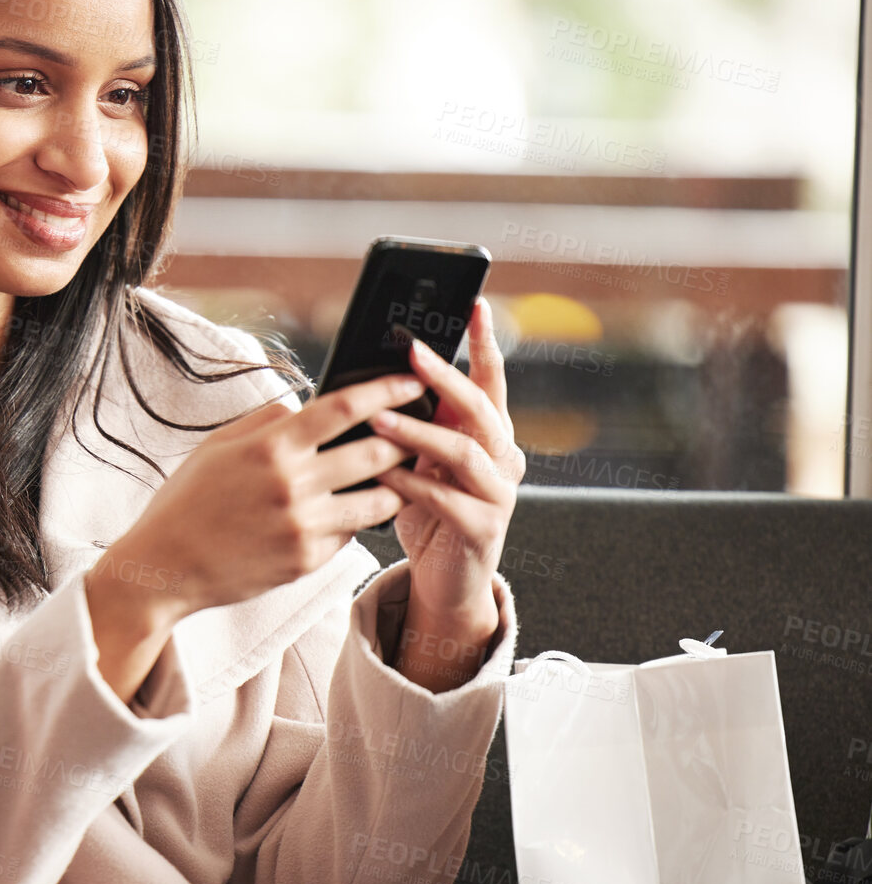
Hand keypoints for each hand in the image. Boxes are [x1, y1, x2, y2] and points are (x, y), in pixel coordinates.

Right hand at [86, 373, 427, 699]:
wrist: (163, 568)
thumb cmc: (185, 502)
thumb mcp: (216, 445)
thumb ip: (266, 420)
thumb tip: (306, 406)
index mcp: (271, 447)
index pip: (345, 408)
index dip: (385, 390)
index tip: (411, 382)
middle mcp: (293, 485)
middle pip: (376, 453)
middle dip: (405, 439)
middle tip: (417, 432)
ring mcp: (304, 527)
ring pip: (379, 501)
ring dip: (394, 485)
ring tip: (395, 476)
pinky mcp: (307, 561)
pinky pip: (349, 534)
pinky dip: (353, 520)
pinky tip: (345, 512)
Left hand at [366, 298, 522, 689]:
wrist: (445, 580)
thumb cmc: (428, 511)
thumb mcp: (422, 459)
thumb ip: (418, 422)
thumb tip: (383, 376)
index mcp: (490, 434)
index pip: (491, 379)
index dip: (484, 342)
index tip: (473, 304)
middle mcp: (504, 458)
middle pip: (481, 408)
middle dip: (447, 377)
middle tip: (413, 353)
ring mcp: (499, 495)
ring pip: (464, 452)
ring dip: (419, 432)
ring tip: (378, 419)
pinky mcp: (483, 530)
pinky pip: (446, 501)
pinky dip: (412, 486)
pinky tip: (382, 476)